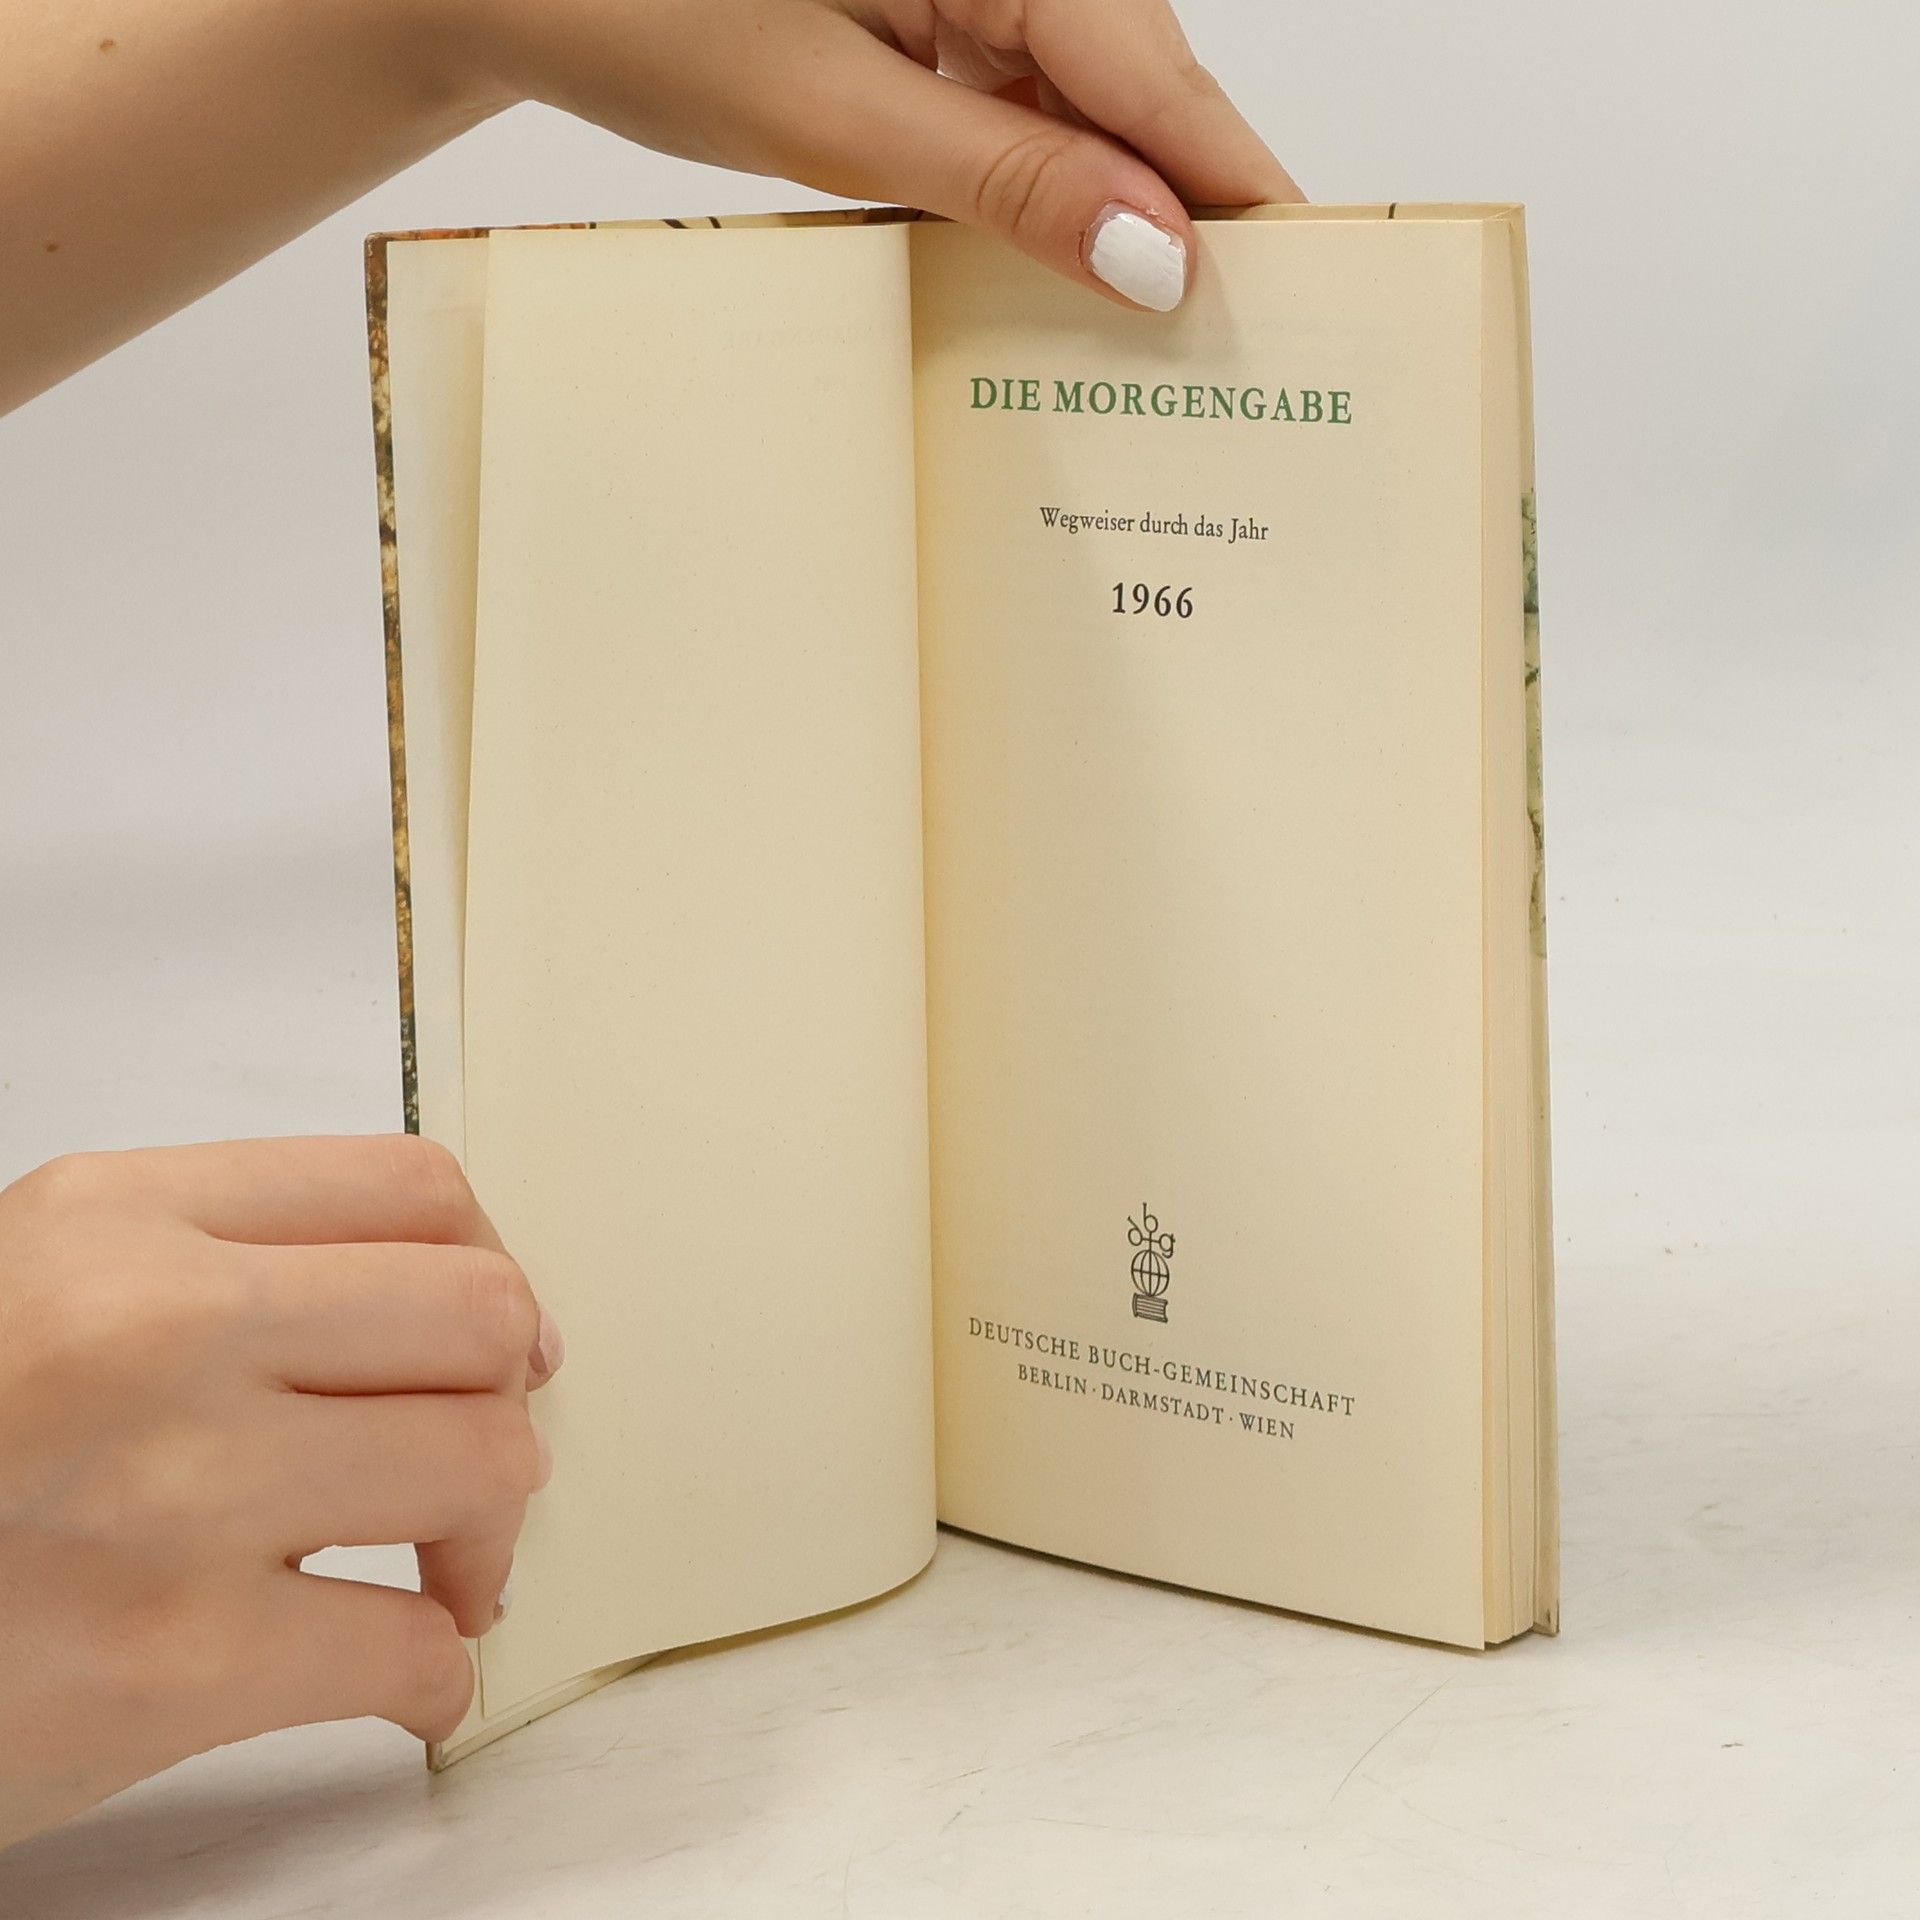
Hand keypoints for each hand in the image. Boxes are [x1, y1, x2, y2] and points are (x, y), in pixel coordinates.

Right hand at [0, 1135, 559, 1847]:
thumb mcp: (39, 1292)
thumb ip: (220, 1269)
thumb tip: (444, 1311)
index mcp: (118, 1220)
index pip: (411, 1186)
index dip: (493, 1265)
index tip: (503, 1340)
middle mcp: (152, 1328)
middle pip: (478, 1315)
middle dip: (506, 1399)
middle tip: (471, 1465)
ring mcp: (172, 1490)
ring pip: (481, 1467)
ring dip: (485, 1541)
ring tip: (439, 1579)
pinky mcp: (170, 1660)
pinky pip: (411, 1650)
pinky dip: (434, 1677)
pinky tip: (397, 1680)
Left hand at [449, 0, 1302, 308]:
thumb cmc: (652, 15)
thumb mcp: (837, 118)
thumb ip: (1007, 182)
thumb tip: (1156, 257)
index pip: (1159, 78)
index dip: (1233, 192)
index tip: (1310, 291)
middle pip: (1141, 95)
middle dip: (1182, 218)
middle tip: (1238, 351)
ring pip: (1089, 115)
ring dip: (1112, 220)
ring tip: (1154, 344)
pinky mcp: (939, 30)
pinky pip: (1026, 117)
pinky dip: (1043, 200)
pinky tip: (1059, 279)